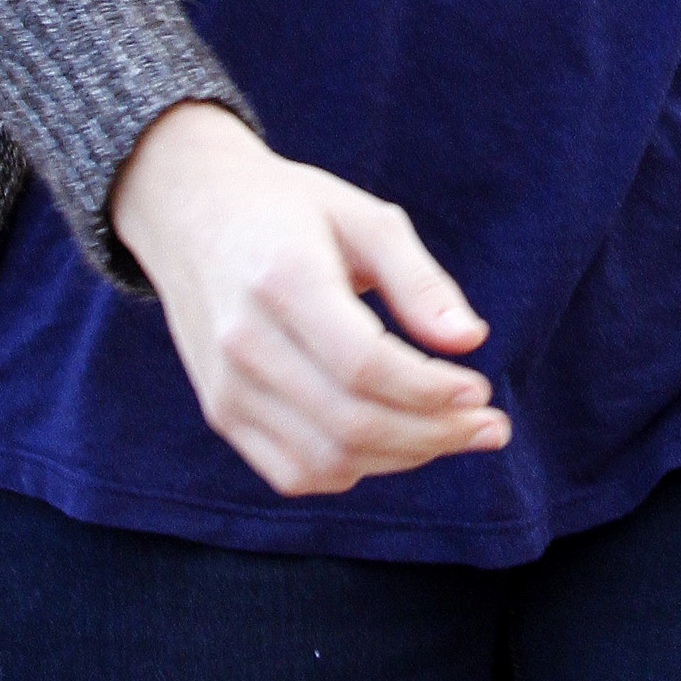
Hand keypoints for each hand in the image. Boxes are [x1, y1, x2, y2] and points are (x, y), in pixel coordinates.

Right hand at [109, 101, 511, 496]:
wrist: (191, 210)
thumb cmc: (290, 208)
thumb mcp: (362, 217)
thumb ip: (418, 280)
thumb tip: (471, 340)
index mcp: (282, 279)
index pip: (364, 366)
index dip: (430, 390)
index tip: (481, 390)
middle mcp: (243, 342)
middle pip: (350, 422)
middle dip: (434, 434)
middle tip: (489, 425)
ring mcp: (225, 386)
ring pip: (325, 460)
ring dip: (402, 458)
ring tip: (454, 433)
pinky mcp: (221, 412)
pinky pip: (293, 472)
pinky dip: (354, 469)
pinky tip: (395, 441)